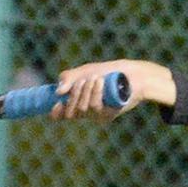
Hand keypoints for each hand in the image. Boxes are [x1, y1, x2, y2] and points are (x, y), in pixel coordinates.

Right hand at [50, 60, 174, 122]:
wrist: (131, 74)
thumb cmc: (108, 72)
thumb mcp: (86, 71)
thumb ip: (70, 78)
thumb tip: (58, 91)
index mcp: (78, 101)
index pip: (62, 113)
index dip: (56, 113)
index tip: (55, 105)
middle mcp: (86, 111)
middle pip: (70, 112)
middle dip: (74, 95)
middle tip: (83, 81)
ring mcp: (97, 114)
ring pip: (82, 109)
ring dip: (86, 92)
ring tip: (96, 78)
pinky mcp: (108, 115)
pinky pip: (96, 107)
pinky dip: (96, 92)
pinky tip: (101, 83)